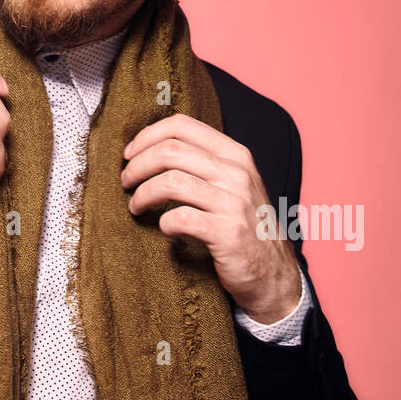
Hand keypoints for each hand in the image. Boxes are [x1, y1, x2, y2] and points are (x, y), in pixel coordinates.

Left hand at [120, 113, 300, 323]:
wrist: (274, 274)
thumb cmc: (245, 225)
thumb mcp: (234, 184)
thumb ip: (204, 162)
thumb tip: (151, 147)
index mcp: (236, 154)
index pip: (182, 125)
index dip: (147, 136)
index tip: (130, 154)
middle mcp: (237, 173)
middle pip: (170, 151)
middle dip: (137, 165)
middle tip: (125, 182)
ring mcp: (234, 203)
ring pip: (170, 181)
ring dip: (142, 194)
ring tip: (135, 206)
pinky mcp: (228, 234)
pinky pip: (180, 218)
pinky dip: (163, 222)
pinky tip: (163, 228)